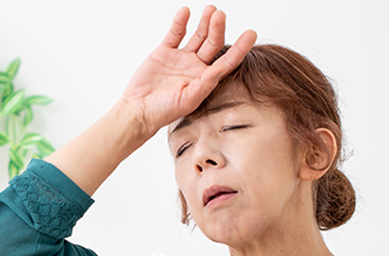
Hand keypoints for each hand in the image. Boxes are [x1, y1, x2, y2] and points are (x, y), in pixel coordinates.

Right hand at [120, 5, 256, 136]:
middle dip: (217, 29)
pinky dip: (180, 23)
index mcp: (206, 79)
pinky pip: (175, 34)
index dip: (240, 48)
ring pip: (197, 36)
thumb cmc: (164, 112)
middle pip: (212, 43)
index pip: (228, 61)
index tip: (250, 34)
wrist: (138, 111)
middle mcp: (196, 67)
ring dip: (204, 23)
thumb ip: (205, 84)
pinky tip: (185, 12)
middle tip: (220, 15)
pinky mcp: (164, 52)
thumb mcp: (189, 100)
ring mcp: (181, 58)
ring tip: (211, 10)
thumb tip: (220, 68)